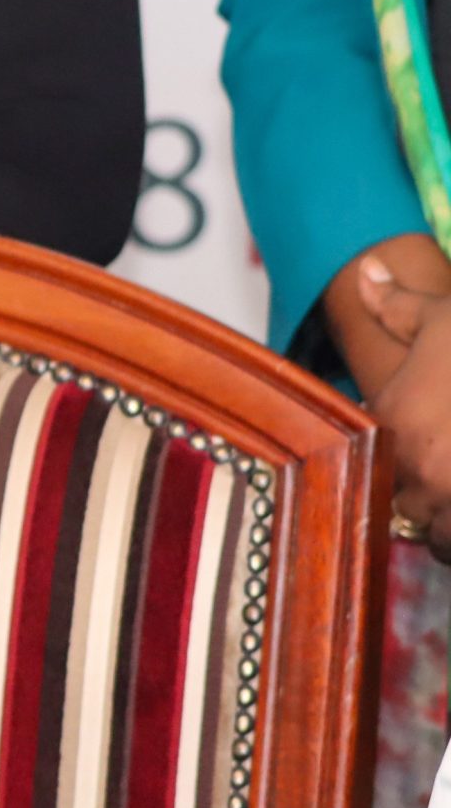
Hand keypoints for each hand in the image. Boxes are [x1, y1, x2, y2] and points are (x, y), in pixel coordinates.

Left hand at [357, 257, 450, 561]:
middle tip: (450, 471)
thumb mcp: (448, 318)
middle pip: (401, 503)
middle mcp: (415, 468)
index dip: (399, 458)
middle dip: (424, 495)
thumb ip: (400, 306)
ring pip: (435, 534)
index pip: (370, 460)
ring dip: (447, 524)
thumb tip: (365, 273)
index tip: (431, 446)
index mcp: (393, 422)